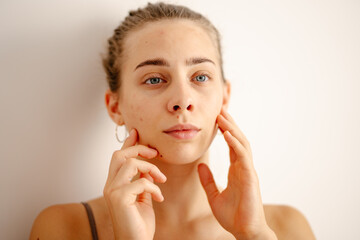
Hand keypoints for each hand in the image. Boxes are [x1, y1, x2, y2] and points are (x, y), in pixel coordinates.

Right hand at [103, 129, 166, 239]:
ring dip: (151, 168)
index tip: (137, 133)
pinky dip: (154, 188)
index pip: (118, 157)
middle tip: (155, 153)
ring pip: (130, 163)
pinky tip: (159, 198)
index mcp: (114, 184)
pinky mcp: (119, 199)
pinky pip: (140, 182)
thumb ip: (142, 181)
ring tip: (161, 180)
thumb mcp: (142, 198)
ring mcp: (113, 191)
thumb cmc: (139, 224)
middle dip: (139, 149)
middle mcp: (110, 185)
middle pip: (120, 154)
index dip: (128, 143)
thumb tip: (146, 168)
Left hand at [198, 109, 276, 239]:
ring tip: (222, 116)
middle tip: (220, 108)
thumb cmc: (233, 216)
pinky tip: (227, 134)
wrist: (245, 232)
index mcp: (236, 170)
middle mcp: (243, 167)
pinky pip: (243, 156)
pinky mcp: (250, 177)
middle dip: (229, 124)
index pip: (232, 145)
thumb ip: (208, 180)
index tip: (216, 118)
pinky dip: (235, 144)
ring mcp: (248, 171)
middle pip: (237, 140)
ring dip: (232, 129)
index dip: (225, 131)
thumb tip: (200, 166)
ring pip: (241, 144)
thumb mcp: (213, 196)